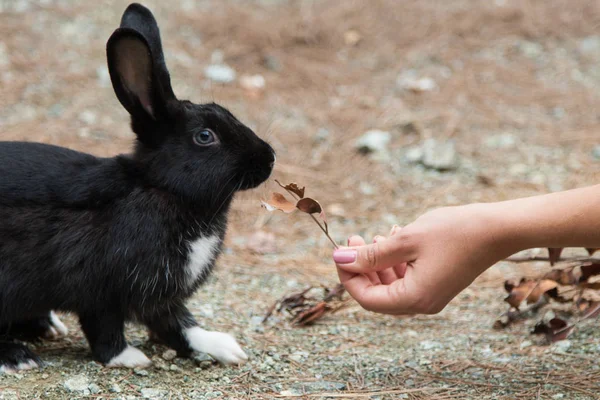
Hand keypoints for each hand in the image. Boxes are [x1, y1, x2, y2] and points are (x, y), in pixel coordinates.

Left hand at [333, 204, 515, 314]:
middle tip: (353, 239)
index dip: (348, 276)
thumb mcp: (405, 240)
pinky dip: (395, 261)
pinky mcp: (438, 283)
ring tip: (375, 237)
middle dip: (361, 267)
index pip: (367, 298)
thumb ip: (371, 254)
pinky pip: (406, 277)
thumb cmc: (454, 231)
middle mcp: (422, 303)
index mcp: (414, 298)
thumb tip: (340, 259)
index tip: (339, 251)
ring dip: (377, 262)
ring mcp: (431, 295)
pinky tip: (393, 238)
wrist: (498, 228)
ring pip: (391, 284)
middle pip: (377, 293)